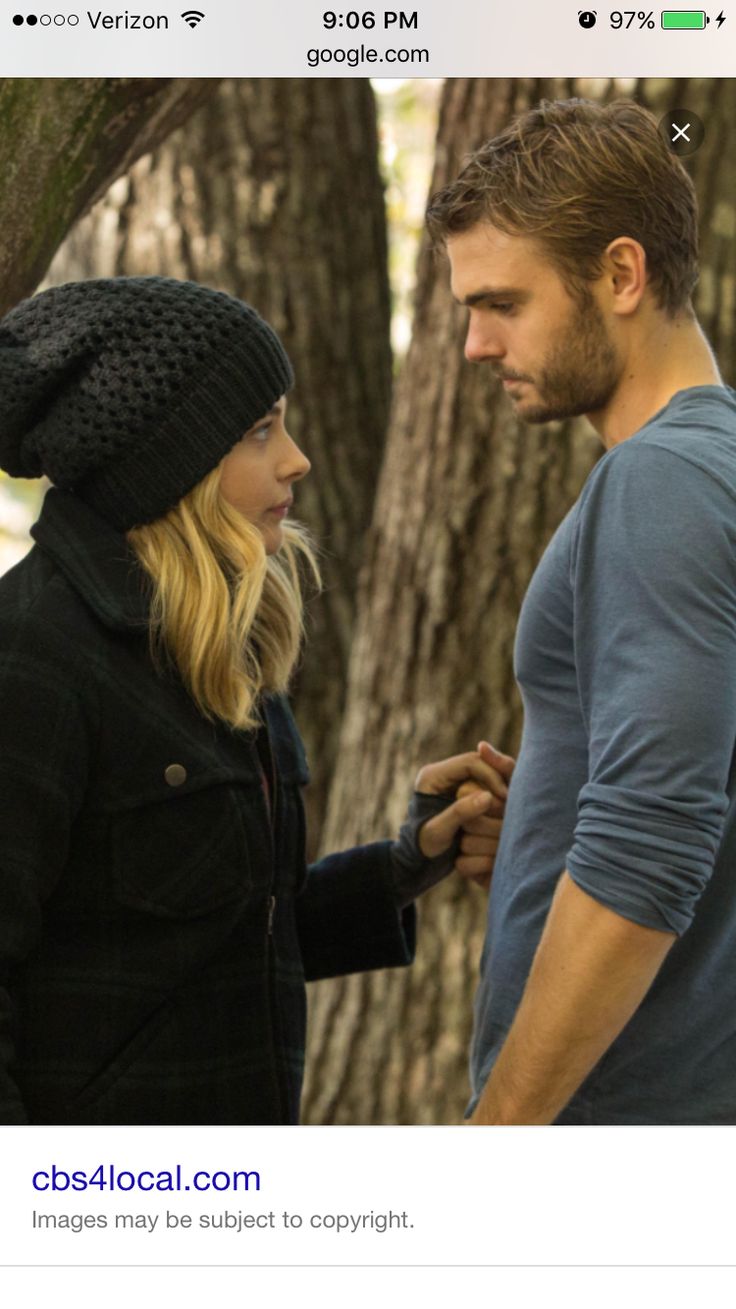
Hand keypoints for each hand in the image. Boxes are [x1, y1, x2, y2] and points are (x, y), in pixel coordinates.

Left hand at [416, 742, 514, 872]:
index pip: (471, 762)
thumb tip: (488, 797)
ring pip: (486, 776)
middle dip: (497, 783)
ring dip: (499, 792)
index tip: (505, 797)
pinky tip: (504, 814)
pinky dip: (497, 800)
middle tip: (511, 803)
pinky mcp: (464, 793)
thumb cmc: (422, 847)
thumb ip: (460, 813)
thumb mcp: (437, 832)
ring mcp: (455, 783)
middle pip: (481, 766)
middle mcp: (445, 774)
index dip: (491, 776)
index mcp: (434, 776)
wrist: (417, 859)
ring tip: (508, 810)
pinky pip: (487, 788)